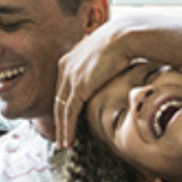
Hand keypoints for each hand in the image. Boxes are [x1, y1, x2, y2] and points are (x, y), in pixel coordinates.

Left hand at [55, 17, 138, 149]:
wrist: (124, 37)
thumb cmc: (121, 42)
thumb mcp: (103, 54)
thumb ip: (98, 66)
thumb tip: (107, 72)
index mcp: (68, 59)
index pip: (62, 88)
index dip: (63, 105)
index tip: (65, 118)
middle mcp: (64, 68)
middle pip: (58, 100)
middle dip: (58, 120)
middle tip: (58, 137)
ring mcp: (69, 78)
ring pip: (61, 110)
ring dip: (61, 130)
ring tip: (62, 144)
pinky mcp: (78, 87)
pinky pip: (69, 113)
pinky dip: (67, 129)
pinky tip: (67, 141)